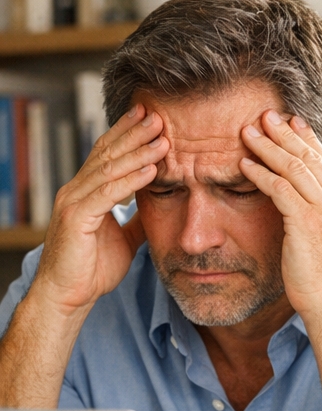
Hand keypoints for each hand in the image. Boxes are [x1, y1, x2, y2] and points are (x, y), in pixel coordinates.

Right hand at [36, 104, 165, 315]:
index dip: (128, 134)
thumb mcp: (124, 239)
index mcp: (86, 192)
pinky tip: (150, 170)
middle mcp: (76, 190)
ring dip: (138, 152)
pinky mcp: (76, 218)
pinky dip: (130, 180)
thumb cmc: (92, 269)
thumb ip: (137, 219)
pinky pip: (107, 194)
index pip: (108, 155)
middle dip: (134, 133)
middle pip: (107, 153)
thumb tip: (157, 207)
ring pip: (109, 169)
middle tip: (157, 114)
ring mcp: (74, 202)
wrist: (68, 296)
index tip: (150, 117)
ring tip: (162, 137)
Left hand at [239, 111, 321, 327]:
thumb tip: (312, 210)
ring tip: (248, 132)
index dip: (307, 140)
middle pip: (311, 157)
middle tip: (265, 116)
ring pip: (294, 167)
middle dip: (286, 134)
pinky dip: (260, 173)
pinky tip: (243, 164)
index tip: (290, 123)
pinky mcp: (307, 222)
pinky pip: (279, 188)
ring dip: (268, 147)